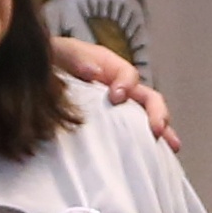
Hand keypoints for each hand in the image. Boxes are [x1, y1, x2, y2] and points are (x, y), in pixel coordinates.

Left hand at [52, 31, 176, 149]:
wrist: (39, 78)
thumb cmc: (52, 62)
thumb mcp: (59, 52)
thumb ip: (74, 58)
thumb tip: (92, 71)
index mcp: (109, 68)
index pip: (127, 74)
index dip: (126, 84)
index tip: (116, 97)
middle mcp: (121, 88)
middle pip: (148, 97)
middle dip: (156, 112)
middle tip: (157, 129)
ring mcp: (121, 108)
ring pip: (149, 118)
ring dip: (163, 130)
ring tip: (172, 147)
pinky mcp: (116, 126)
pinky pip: (135, 134)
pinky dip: (148, 145)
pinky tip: (156, 160)